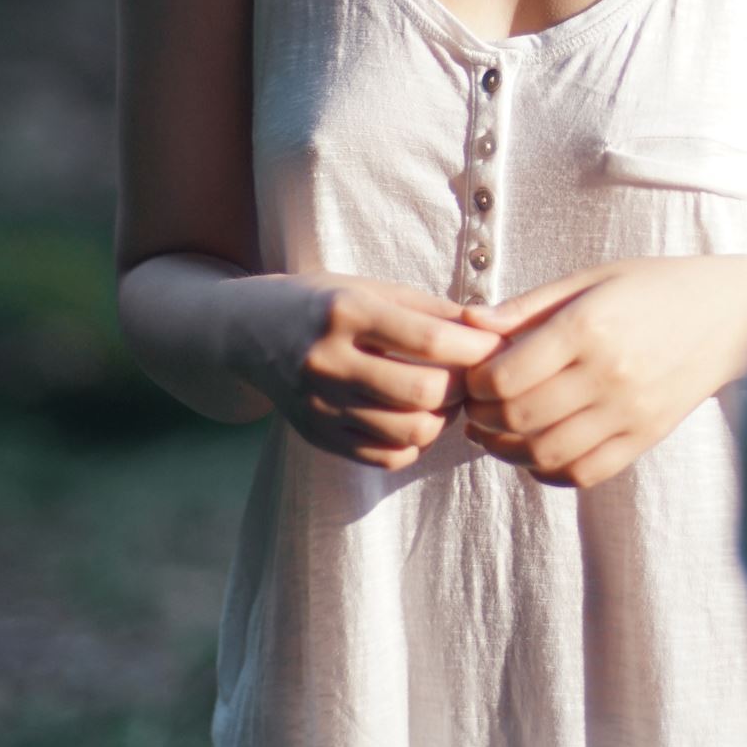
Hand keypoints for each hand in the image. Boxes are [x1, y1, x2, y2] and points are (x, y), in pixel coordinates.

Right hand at [218, 269, 504, 471]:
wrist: (249, 330)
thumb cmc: (326, 303)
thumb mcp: (374, 288)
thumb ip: (433, 311)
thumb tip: (495, 331)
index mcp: (346, 312)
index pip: (430, 341)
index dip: (476, 349)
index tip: (496, 347)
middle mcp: (327, 360)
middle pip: (422, 394)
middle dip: (462, 389)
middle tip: (471, 376)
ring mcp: (318, 404)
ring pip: (409, 434)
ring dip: (443, 419)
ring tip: (445, 398)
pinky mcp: (316, 435)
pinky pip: (385, 457)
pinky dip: (414, 445)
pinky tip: (415, 419)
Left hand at [458, 254, 746, 490]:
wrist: (729, 315)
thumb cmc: (653, 288)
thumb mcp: (591, 279)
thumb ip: (528, 306)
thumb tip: (468, 324)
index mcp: (589, 326)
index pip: (508, 376)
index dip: (477, 385)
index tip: (475, 377)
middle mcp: (609, 374)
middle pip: (521, 418)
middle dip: (484, 419)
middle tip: (476, 409)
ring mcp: (629, 412)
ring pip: (547, 453)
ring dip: (507, 450)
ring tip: (496, 434)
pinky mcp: (645, 437)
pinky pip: (584, 473)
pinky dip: (548, 471)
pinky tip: (536, 451)